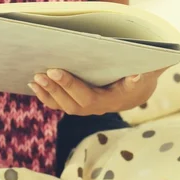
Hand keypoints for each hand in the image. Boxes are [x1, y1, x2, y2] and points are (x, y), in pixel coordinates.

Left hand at [28, 68, 166, 115]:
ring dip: (47, 93)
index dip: (69, 85)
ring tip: (34, 79)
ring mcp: (86, 108)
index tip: (55, 70)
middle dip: (54, 89)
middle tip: (40, 73)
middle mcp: (96, 109)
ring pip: (63, 106)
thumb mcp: (145, 76)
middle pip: (71, 104)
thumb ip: (142, 75)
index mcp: (110, 101)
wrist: (137, 90)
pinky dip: (46, 96)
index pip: (87, 97)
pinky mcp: (78, 103)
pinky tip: (35, 85)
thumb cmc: (140, 78)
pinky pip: (60, 104)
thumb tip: (138, 75)